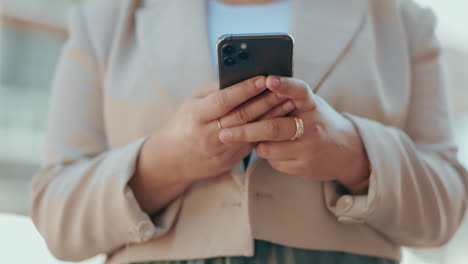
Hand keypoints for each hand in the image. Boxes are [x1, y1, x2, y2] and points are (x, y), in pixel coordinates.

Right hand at [131, 76, 295, 212]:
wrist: (175, 159)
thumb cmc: (185, 123)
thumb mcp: (192, 102)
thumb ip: (214, 91)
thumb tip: (241, 77)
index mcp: (197, 115)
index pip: (224, 100)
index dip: (245, 90)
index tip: (263, 78)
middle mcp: (208, 134)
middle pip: (242, 116)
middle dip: (266, 101)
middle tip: (284, 88)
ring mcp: (220, 150)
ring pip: (251, 131)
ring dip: (272, 116)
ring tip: (289, 102)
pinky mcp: (229, 161)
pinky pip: (252, 144)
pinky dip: (267, 131)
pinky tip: (281, 120)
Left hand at [218, 76, 369, 193]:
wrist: (346, 150)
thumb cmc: (317, 120)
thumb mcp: (308, 104)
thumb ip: (286, 98)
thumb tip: (250, 89)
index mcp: (311, 103)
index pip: (298, 90)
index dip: (284, 85)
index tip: (268, 80)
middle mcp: (312, 124)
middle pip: (273, 128)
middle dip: (245, 131)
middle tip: (223, 132)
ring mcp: (308, 147)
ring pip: (268, 147)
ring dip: (255, 143)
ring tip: (252, 137)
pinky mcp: (304, 166)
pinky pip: (274, 161)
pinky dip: (267, 154)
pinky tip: (275, 149)